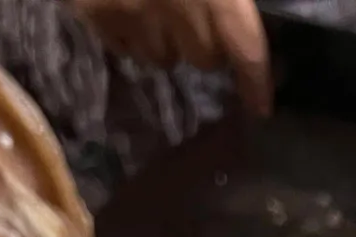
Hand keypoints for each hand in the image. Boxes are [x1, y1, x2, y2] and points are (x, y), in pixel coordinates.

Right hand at [76, 0, 271, 114]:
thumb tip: (239, 20)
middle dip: (206, 46)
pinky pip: (125, 49)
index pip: (245, 46)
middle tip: (197, 20)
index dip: (256, 81)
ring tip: (157, 8)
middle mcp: (176, 5)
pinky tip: (129, 6)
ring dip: (168, 43)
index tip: (261, 107)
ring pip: (163, 59)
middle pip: (205, 59)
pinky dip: (133, 36)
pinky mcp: (94, 14)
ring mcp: (131, 12)